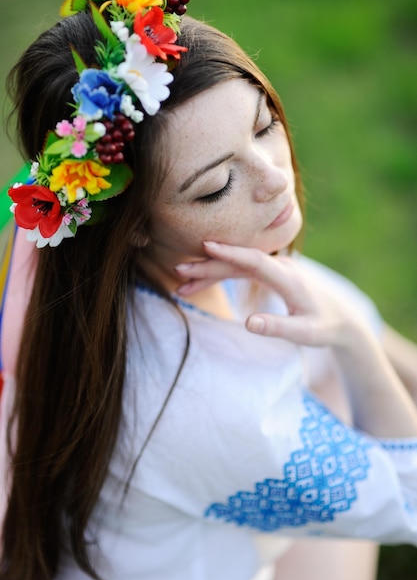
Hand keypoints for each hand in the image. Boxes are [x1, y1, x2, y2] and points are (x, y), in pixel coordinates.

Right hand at [175, 241, 362, 347]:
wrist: (343, 317)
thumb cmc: (325, 326)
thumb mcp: (305, 333)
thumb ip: (278, 328)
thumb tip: (248, 324)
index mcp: (289, 278)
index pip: (255, 260)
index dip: (230, 252)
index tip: (205, 246)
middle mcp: (281, 266)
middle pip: (239, 261)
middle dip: (208, 265)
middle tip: (179, 271)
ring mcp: (275, 267)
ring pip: (236, 265)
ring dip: (209, 271)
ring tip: (181, 282)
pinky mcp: (270, 272)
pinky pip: (240, 270)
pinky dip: (220, 275)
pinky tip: (199, 282)